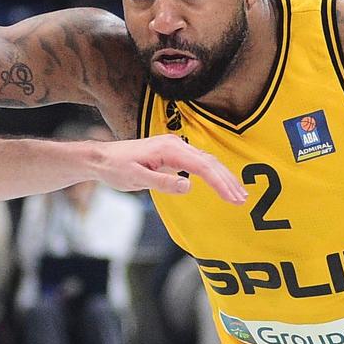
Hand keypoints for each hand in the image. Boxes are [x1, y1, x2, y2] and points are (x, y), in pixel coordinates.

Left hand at [91, 136, 248, 203]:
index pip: (203, 167)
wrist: (102, 157)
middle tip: (242, 200)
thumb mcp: (136, 178)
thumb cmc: (116, 168)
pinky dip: (213, 173)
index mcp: (169, 149)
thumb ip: (162, 182)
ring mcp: (175, 146)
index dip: (220, 183)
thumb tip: (188, 186)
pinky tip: (221, 182)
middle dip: (228, 181)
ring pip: (207, 161)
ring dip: (224, 177)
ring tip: (238, 194)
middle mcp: (176, 144)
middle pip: (210, 162)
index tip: (233, 198)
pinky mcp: (173, 152)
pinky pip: (199, 161)